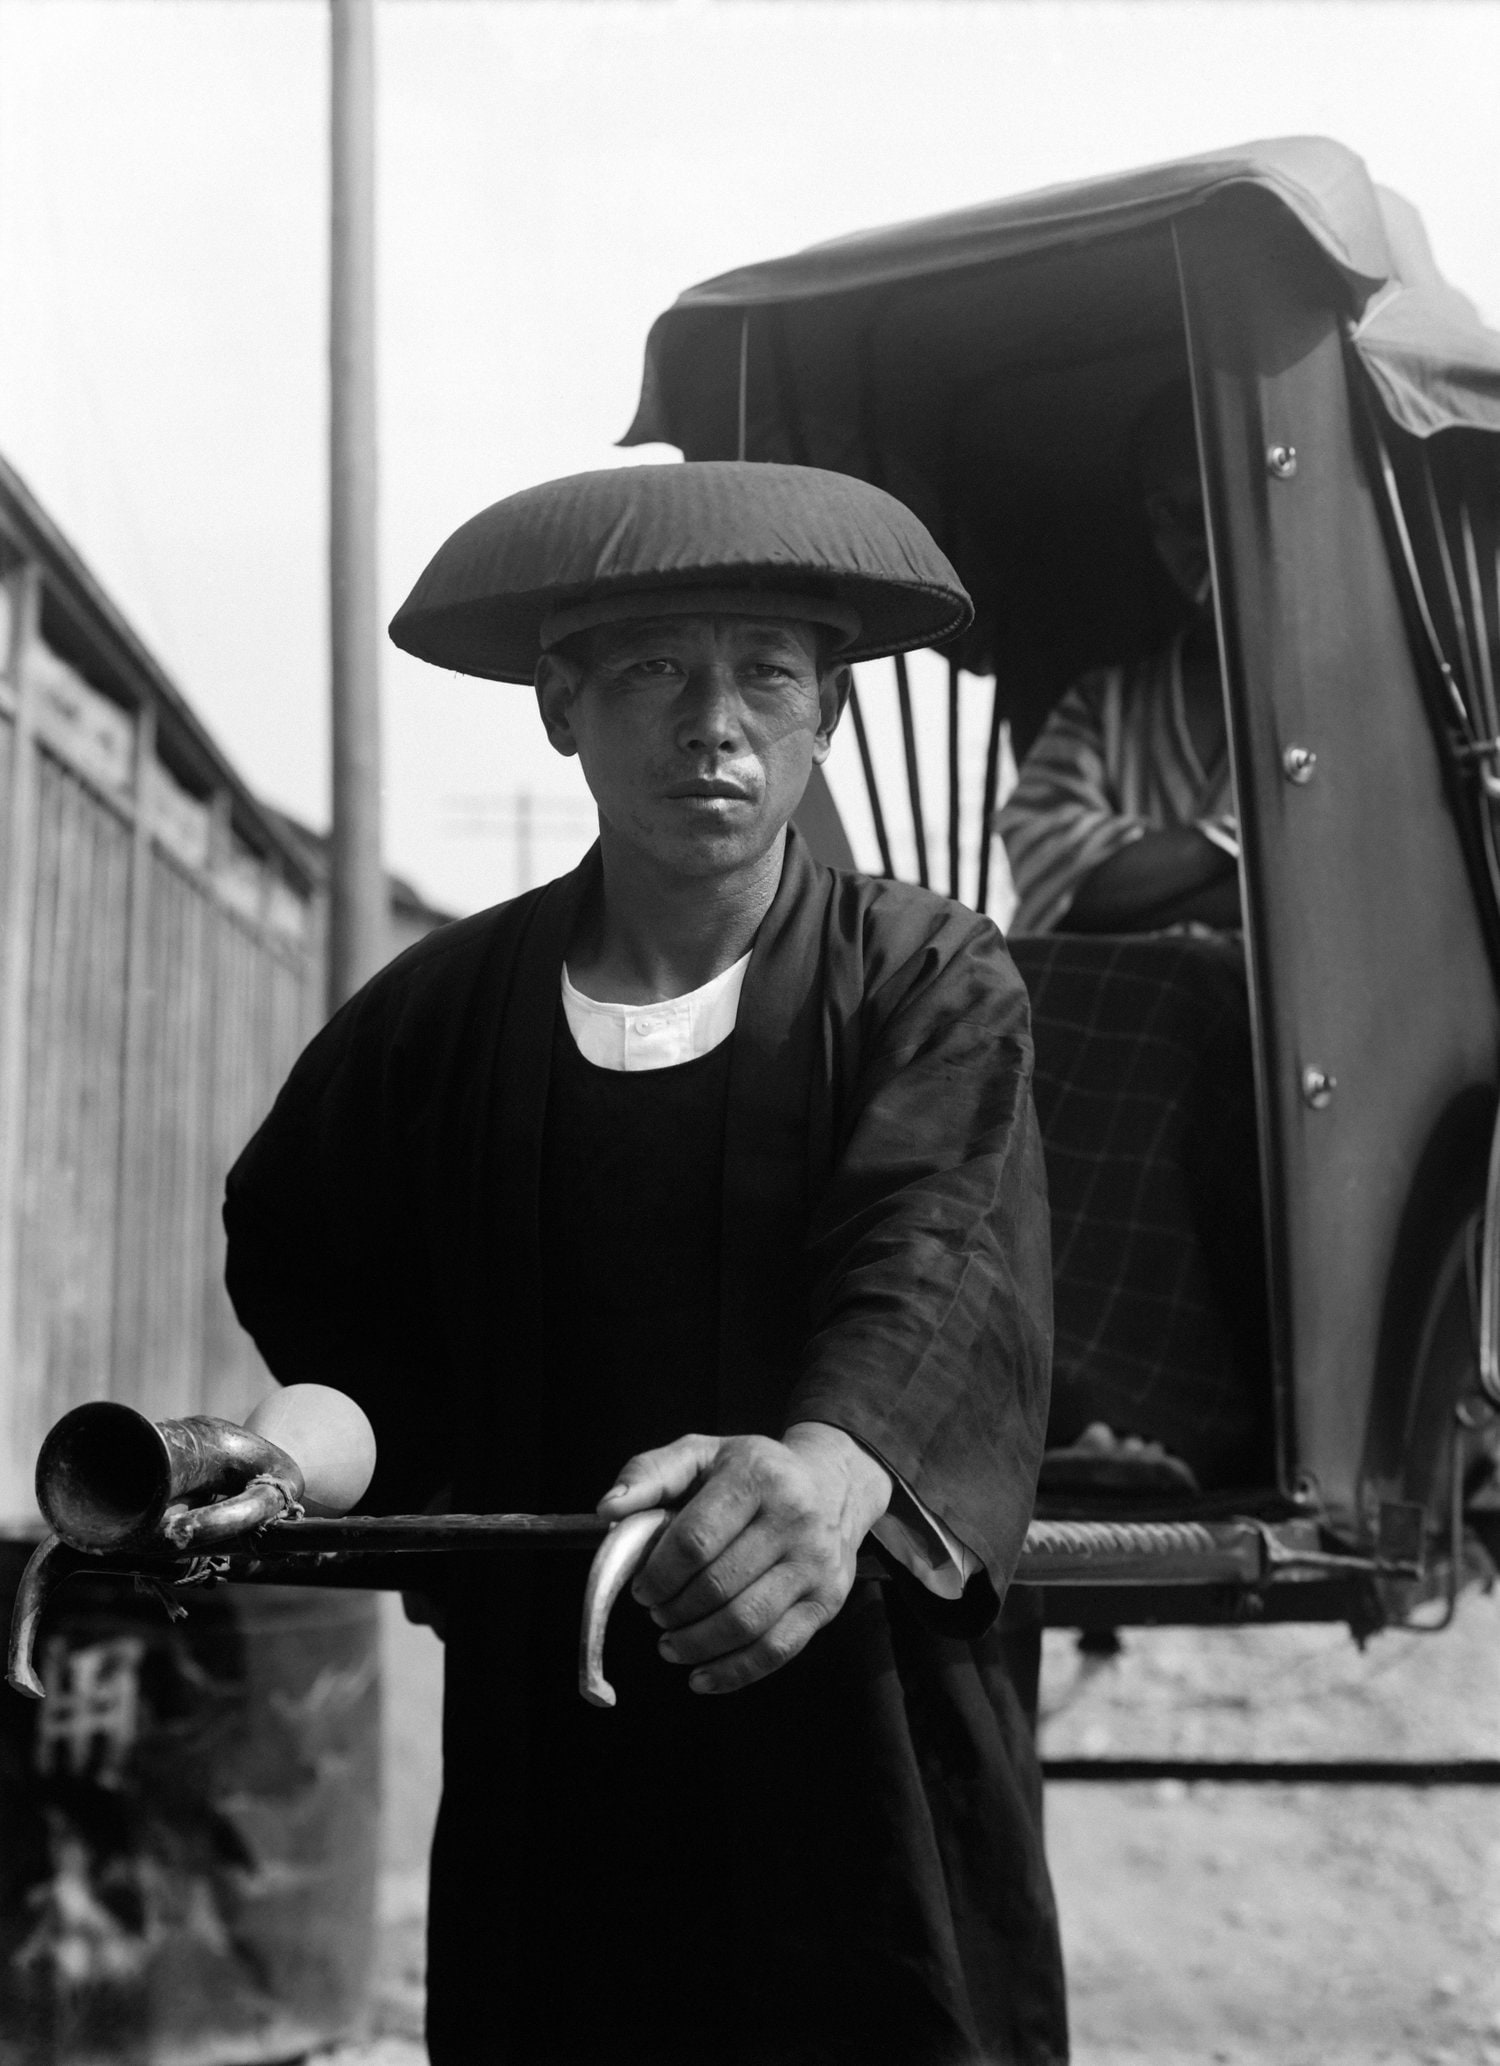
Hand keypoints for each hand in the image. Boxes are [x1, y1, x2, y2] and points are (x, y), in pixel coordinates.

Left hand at [596, 1423, 891, 1694]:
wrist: (833, 1485)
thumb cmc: (751, 1472)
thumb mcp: (701, 1454)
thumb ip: (649, 1474)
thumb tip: (607, 1509)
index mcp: (756, 1477)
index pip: (695, 1540)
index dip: (658, 1573)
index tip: (642, 1588)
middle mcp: (794, 1519)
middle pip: (717, 1586)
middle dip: (674, 1610)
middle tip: (657, 1613)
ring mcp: (814, 1563)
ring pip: (745, 1623)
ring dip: (696, 1644)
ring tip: (670, 1644)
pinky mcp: (826, 1600)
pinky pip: (777, 1649)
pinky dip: (734, 1672)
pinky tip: (701, 1677)